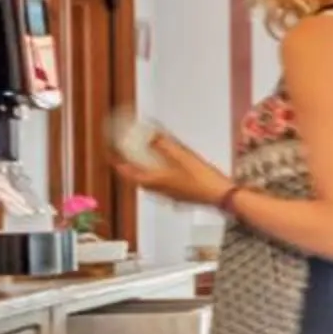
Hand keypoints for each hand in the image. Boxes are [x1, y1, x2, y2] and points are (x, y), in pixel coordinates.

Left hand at [111, 131, 234, 209]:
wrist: (221, 196)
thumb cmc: (203, 180)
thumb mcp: (182, 156)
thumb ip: (165, 145)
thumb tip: (151, 136)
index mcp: (156, 181)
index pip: (128, 174)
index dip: (118, 164)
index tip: (111, 156)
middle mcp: (159, 191)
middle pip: (138, 179)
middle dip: (131, 168)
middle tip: (128, 158)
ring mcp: (170, 195)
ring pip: (150, 184)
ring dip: (145, 173)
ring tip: (146, 162)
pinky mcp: (180, 197)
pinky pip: (162, 186)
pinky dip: (159, 177)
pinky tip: (168, 171)